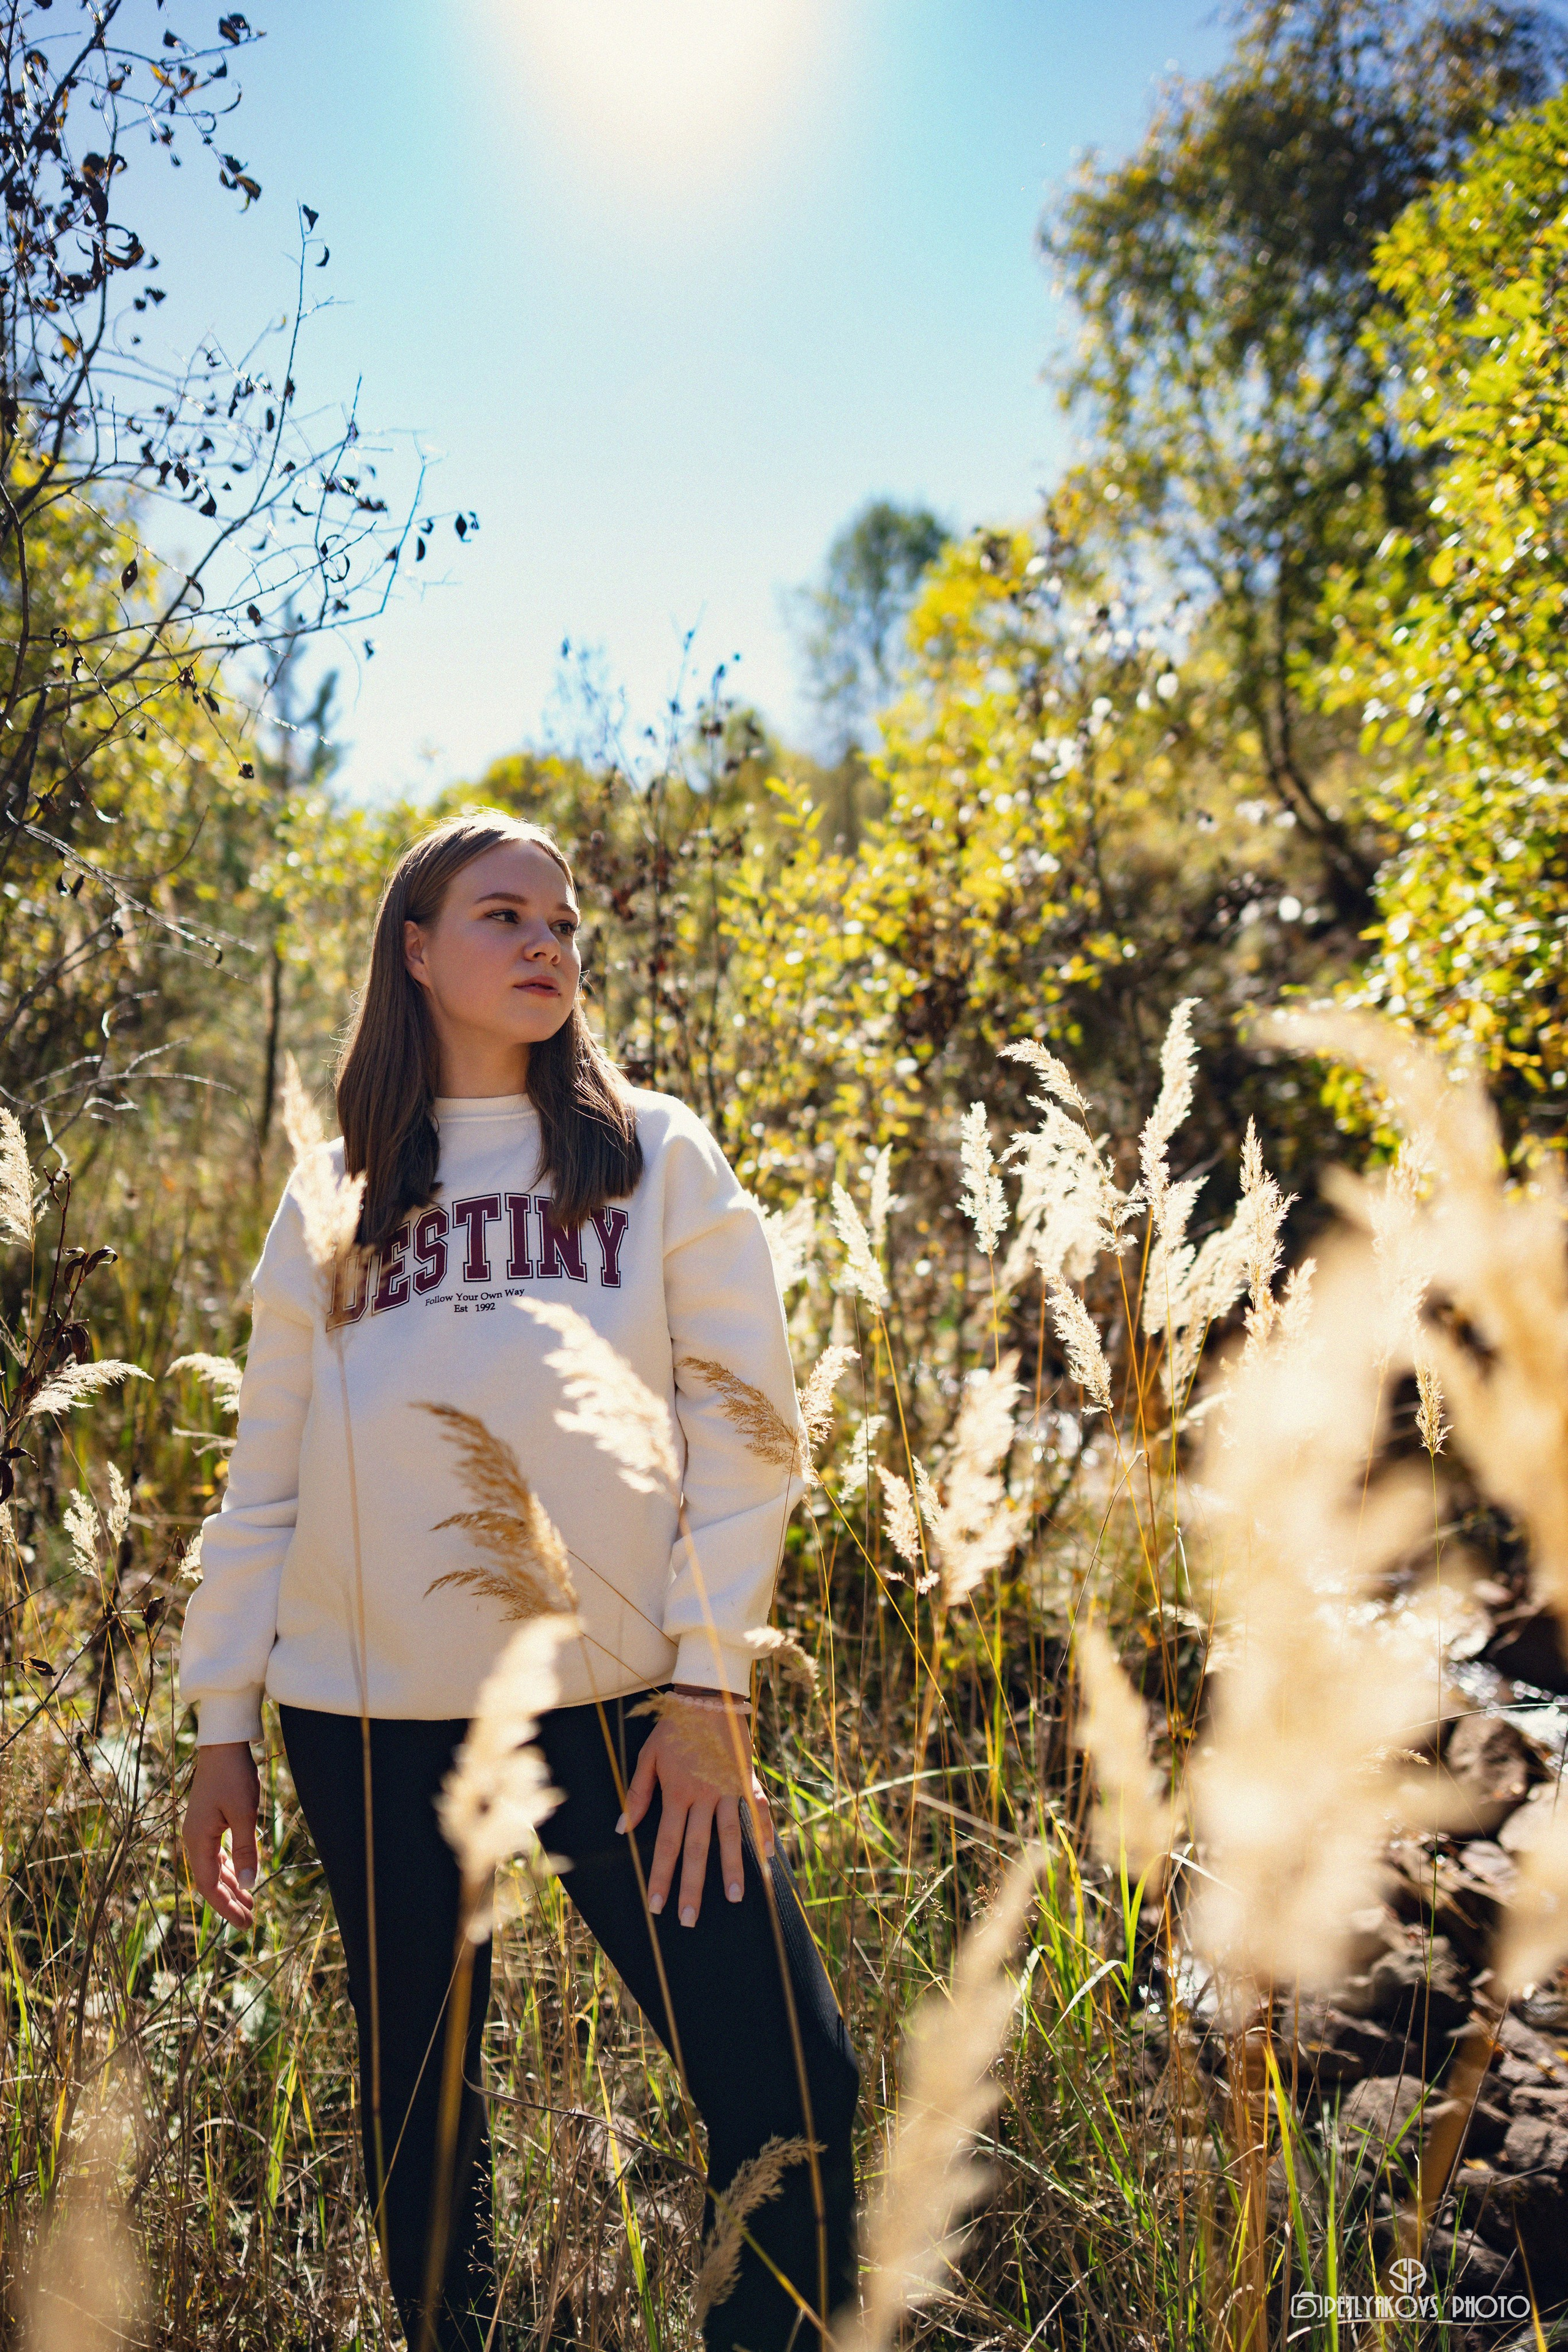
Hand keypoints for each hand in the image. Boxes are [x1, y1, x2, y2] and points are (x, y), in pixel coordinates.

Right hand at [182, 1740, 260, 1927]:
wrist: (223, 1744)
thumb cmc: (234, 1776)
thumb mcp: (245, 1814)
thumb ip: (246, 1850)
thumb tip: (250, 1886)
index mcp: (197, 1841)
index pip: (210, 1885)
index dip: (227, 1907)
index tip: (244, 1923)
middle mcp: (193, 1840)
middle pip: (210, 1881)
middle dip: (230, 1902)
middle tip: (249, 1921)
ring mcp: (199, 1831)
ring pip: (214, 1869)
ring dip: (231, 1886)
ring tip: (249, 1903)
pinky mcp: (207, 1823)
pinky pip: (216, 1855)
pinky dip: (229, 1869)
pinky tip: (241, 1877)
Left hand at [618, 1699, 774, 1928]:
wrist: (708, 1696)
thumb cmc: (674, 1727)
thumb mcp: (648, 1756)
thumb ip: (638, 1793)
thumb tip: (624, 1828)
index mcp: (676, 1793)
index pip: (666, 1844)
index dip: (661, 1877)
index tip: (657, 1906)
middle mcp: (703, 1796)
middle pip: (696, 1848)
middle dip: (692, 1887)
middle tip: (689, 1919)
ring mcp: (728, 1788)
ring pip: (730, 1835)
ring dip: (731, 1868)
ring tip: (734, 1898)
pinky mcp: (747, 1779)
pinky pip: (758, 1810)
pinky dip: (763, 1834)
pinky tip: (766, 1858)